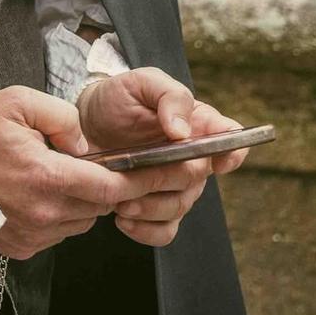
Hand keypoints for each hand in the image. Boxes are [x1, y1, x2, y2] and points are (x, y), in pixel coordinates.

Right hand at [0, 85, 192, 260]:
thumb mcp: (18, 103)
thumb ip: (63, 116)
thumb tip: (88, 142)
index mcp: (47, 178)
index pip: (112, 187)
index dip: (144, 180)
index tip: (169, 172)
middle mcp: (45, 213)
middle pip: (101, 204)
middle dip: (113, 185)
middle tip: (113, 165)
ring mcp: (34, 235)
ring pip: (83, 219)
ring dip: (85, 199)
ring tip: (65, 174)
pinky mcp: (24, 247)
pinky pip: (60, 231)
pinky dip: (63, 213)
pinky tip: (44, 192)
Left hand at [77, 68, 248, 247]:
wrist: (83, 124)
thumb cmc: (117, 99)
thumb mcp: (141, 82)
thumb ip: (169, 97)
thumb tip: (182, 131)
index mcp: (199, 123)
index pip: (231, 139)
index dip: (232, 153)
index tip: (217, 162)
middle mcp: (193, 158)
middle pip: (197, 178)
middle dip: (165, 178)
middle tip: (134, 174)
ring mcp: (175, 186)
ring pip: (179, 207)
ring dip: (150, 207)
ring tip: (121, 199)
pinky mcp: (154, 208)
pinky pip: (164, 231)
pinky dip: (145, 230)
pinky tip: (123, 218)